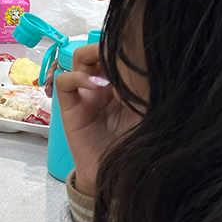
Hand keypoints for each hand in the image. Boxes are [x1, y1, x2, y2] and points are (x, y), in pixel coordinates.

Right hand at [54, 44, 137, 196]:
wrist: (121, 176)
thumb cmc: (141, 146)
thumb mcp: (152, 110)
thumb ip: (149, 87)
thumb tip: (155, 58)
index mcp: (126, 84)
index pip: (119, 52)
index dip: (124, 45)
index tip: (138, 48)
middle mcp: (105, 86)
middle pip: (99, 49)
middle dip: (108, 47)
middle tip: (121, 56)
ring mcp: (86, 95)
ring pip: (80, 58)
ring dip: (92, 57)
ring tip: (108, 72)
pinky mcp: (70, 107)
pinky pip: (65, 82)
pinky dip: (78, 77)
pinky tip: (97, 85)